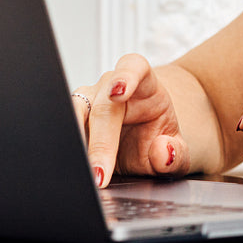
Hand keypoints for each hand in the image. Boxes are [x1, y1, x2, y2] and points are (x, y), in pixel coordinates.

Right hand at [74, 53, 189, 187]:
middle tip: (100, 174)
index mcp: (143, 83)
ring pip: (74, 113)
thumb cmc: (158, 138)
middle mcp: (111, 87)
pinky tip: (73, 170)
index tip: (120, 92)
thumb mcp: (178, 151)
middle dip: (100, 142)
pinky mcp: (72, 119)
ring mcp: (89, 100)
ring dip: (78, 145)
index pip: (134, 67)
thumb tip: (163, 151)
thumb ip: (177, 154)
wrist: (145, 141)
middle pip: (102, 105)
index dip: (126, 76)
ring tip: (84, 173)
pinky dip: (68, 151)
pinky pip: (65, 131)